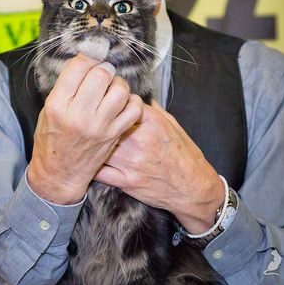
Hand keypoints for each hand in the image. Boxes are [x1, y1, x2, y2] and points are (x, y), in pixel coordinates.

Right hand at [27, 54, 142, 204]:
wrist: (60, 173)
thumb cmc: (52, 138)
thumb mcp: (49, 108)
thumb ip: (67, 86)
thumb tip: (88, 61)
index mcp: (58, 105)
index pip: (78, 67)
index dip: (87, 58)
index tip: (89, 61)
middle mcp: (80, 115)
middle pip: (102, 75)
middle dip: (103, 69)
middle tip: (101, 75)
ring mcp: (100, 126)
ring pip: (120, 90)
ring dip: (118, 84)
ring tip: (111, 88)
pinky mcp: (114, 134)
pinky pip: (134, 108)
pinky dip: (132, 101)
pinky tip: (122, 102)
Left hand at [95, 100, 223, 233]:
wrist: (193, 187)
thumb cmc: (184, 155)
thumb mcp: (173, 125)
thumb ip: (153, 110)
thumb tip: (138, 96)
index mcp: (153, 123)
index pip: (123, 104)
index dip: (114, 104)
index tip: (111, 106)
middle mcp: (141, 140)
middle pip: (108, 123)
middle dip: (100, 122)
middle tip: (95, 122)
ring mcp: (132, 162)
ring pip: (100, 146)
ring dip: (95, 142)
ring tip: (91, 140)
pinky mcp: (126, 181)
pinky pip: (100, 171)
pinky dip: (93, 164)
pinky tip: (91, 159)